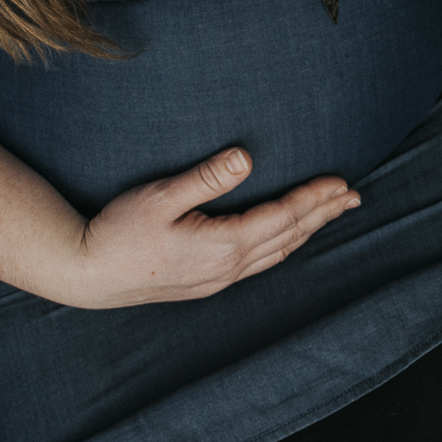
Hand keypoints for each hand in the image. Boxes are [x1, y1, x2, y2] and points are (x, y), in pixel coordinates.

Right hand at [52, 148, 360, 307]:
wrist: (87, 274)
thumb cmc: (117, 231)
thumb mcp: (158, 196)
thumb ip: (205, 178)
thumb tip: (247, 157)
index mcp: (221, 244)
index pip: (282, 217)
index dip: (313, 199)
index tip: (340, 183)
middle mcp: (227, 267)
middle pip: (289, 236)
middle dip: (323, 214)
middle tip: (354, 196)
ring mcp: (219, 279)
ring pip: (278, 253)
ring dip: (308, 231)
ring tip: (334, 213)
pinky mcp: (208, 283)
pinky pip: (260, 264)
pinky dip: (284, 246)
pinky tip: (290, 239)